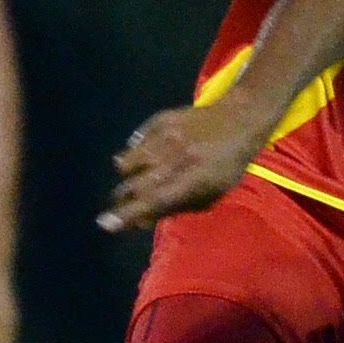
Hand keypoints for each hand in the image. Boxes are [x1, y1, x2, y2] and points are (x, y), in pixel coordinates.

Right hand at [103, 104, 260, 234]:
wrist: (238, 119)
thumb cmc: (227, 165)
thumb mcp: (211, 194)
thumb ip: (177, 207)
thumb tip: (142, 220)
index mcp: (192, 180)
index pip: (152, 201)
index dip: (127, 214)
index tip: (104, 223)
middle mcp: (175, 159)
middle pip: (136, 184)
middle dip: (121, 198)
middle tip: (117, 204)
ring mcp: (166, 136)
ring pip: (130, 160)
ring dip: (127, 174)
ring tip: (132, 177)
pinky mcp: (161, 119)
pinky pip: (138, 139)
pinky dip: (136, 150)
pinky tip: (144, 155)